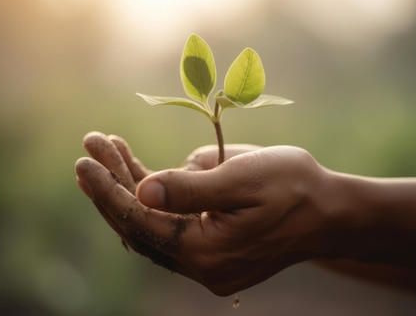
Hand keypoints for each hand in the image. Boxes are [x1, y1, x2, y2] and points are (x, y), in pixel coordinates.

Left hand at [75, 132, 352, 295]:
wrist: (331, 213)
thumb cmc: (295, 187)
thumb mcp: (244, 178)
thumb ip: (191, 188)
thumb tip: (141, 191)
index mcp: (207, 252)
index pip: (141, 222)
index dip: (109, 190)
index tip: (84, 160)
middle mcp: (202, 267)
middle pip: (140, 226)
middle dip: (113, 186)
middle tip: (89, 149)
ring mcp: (207, 264)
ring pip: (153, 226)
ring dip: (131, 188)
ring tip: (109, 149)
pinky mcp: (213, 253)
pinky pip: (172, 226)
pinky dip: (155, 200)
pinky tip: (142, 171)